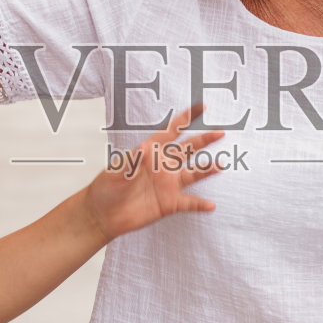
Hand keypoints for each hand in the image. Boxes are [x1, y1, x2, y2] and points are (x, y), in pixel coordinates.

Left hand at [85, 105, 224, 239]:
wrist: (102, 214)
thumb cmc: (106, 188)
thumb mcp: (116, 171)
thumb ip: (132, 160)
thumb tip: (145, 148)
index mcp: (151, 152)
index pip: (172, 131)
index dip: (186, 119)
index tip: (202, 108)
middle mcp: (163, 166)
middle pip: (188, 150)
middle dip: (204, 140)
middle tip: (220, 132)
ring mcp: (168, 185)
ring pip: (192, 174)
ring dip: (206, 169)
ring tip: (220, 165)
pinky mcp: (169, 203)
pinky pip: (188, 203)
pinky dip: (200, 204)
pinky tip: (211, 205)